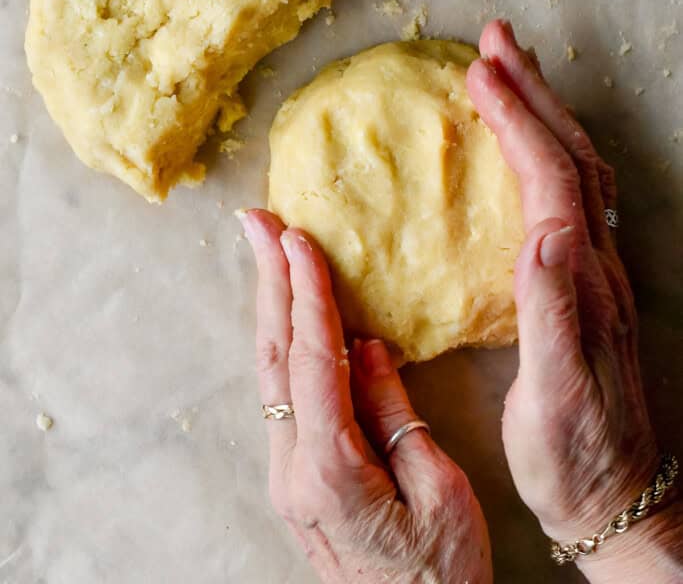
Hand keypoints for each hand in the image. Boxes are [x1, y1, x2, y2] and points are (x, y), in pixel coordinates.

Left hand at [239, 209, 491, 583]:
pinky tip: (289, 315)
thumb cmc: (440, 577)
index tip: (299, 240)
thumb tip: (365, 347)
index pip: (315, 362)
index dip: (308, 295)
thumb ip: (396, 417)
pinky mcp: (295, 477)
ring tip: (266, 251)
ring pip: (272, 372)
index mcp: (331, 471)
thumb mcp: (439, 494)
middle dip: (269, 281)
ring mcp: (287, 475)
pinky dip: (284, 342)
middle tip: (257, 221)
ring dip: (271, 306)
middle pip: (276, 356)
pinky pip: (283, 394)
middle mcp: (293, 469)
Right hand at [466, 20, 681, 582]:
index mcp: (579, 279)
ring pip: (574, 167)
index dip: (516, 122)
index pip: (549, 179)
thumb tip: (544, 238)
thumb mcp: (556, 395)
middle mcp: (594, 262)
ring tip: (509, 70)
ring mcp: (594, 268)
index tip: (479, 73)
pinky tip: (526, 146)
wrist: (616, 493)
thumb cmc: (574, 452)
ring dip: (543, 110)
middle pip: (569, 155)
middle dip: (532, 91)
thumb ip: (550, 315)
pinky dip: (545, 149)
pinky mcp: (584, 281)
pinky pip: (568, 192)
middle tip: (496, 40)